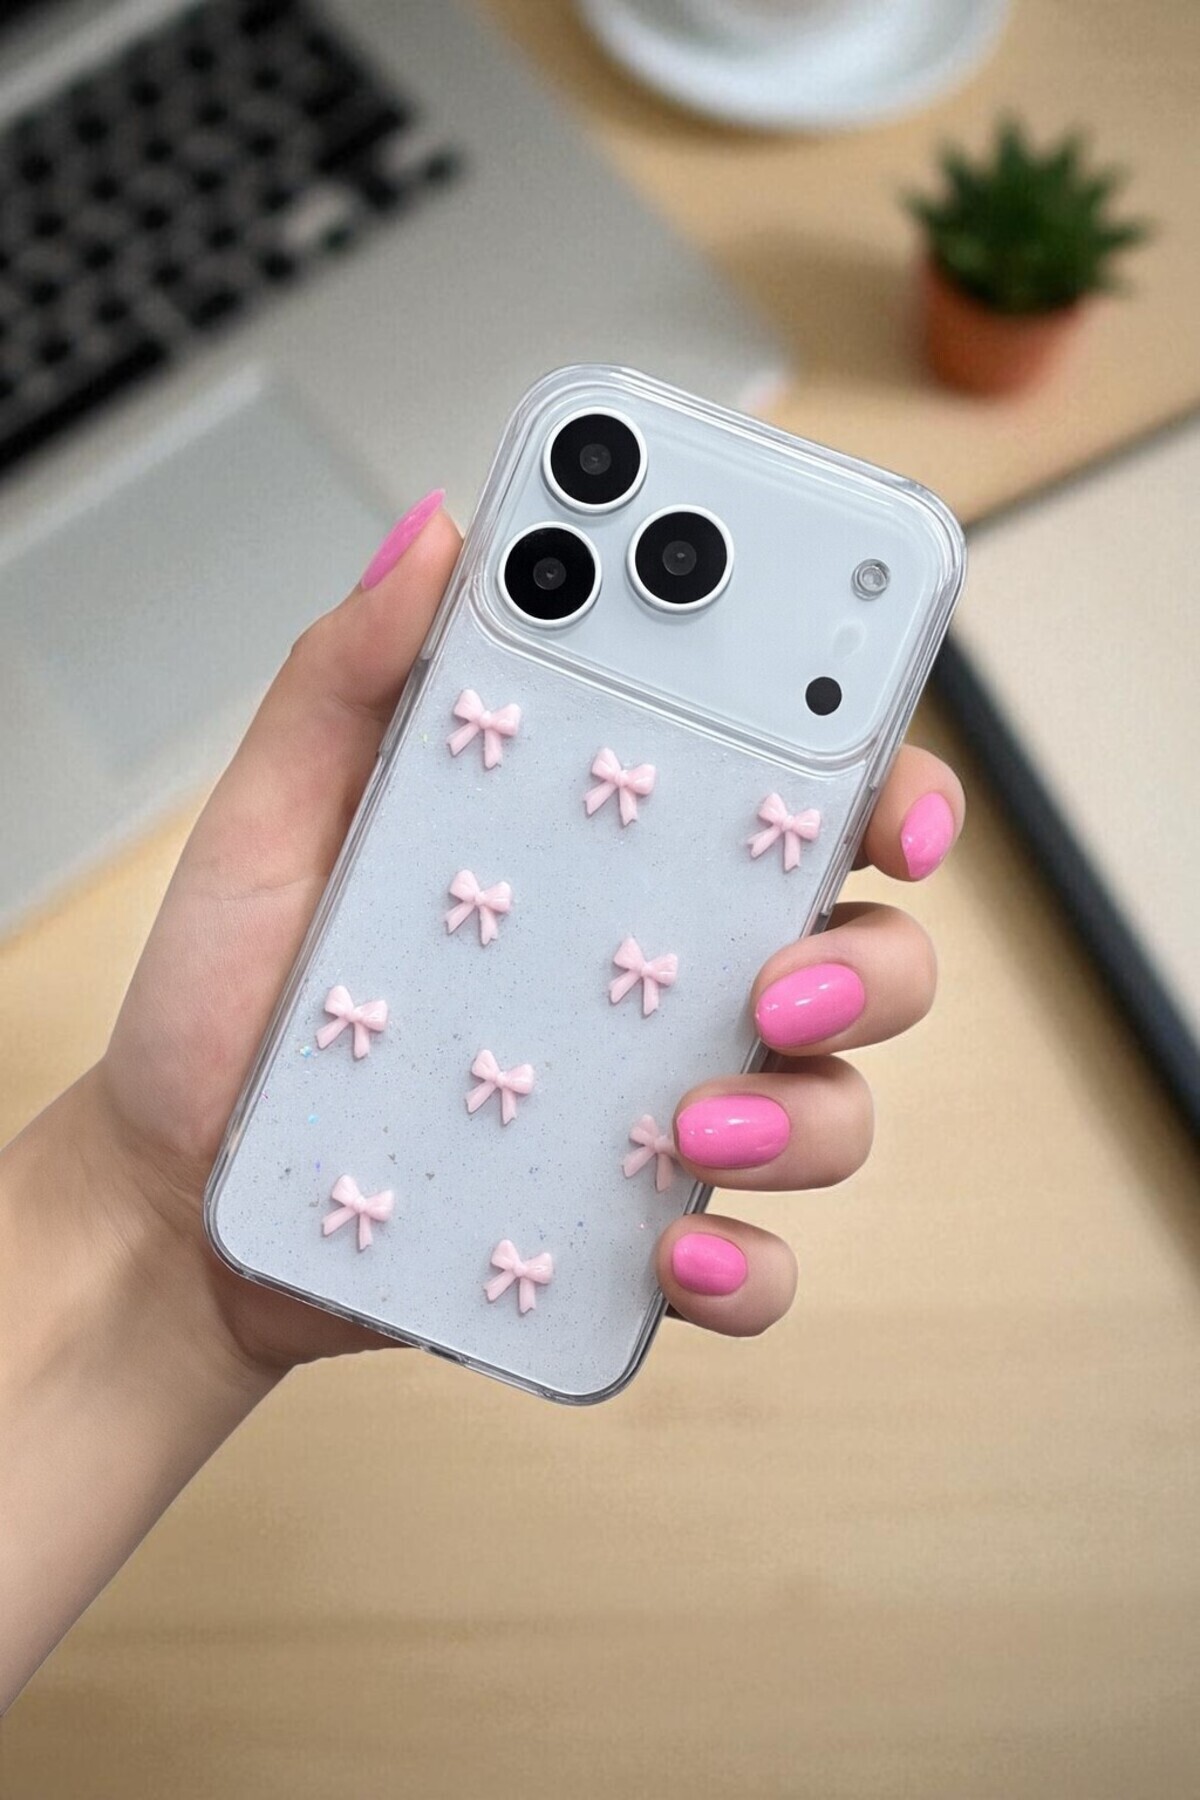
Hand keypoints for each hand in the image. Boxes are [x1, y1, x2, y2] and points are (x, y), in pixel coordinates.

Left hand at [98, 494, 962, 1372]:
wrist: (186, 1197)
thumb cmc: (237, 1000)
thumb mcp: (274, 819)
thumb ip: (352, 678)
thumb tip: (435, 538)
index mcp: (612, 860)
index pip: (788, 796)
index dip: (882, 781)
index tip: (892, 797)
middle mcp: (663, 978)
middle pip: (860, 947)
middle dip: (875, 957)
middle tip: (787, 973)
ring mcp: (661, 1110)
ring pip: (832, 1105)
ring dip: (808, 1113)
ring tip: (695, 1123)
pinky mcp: (628, 1234)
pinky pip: (751, 1263)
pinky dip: (745, 1268)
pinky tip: (669, 1251)